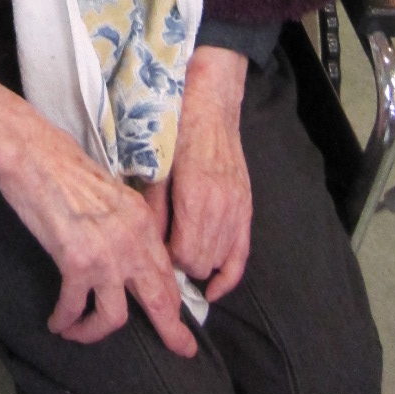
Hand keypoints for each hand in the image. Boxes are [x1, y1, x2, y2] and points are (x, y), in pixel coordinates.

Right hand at [0, 0, 196, 356]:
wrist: (33, 153)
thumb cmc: (64, 166)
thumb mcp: (110, 194)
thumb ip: (125, 226)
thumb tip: (126, 258)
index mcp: (143, 220)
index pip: (167, 271)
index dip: (175, 300)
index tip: (181, 320)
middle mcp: (133, 239)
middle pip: (160, 298)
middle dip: (171, 329)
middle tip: (181, 350)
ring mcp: (106, 253)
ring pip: (115, 317)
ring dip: (96, 333)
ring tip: (79, 333)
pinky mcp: (76, 261)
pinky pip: (75, 306)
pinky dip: (65, 320)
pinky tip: (56, 322)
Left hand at [153, 47, 252, 302]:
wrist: (211, 106)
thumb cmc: (178, 131)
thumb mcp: (156, 168)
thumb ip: (153, 210)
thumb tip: (147, 246)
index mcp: (195, 198)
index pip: (182, 256)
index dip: (166, 259)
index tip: (154, 250)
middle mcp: (221, 209)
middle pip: (201, 263)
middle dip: (180, 265)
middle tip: (164, 250)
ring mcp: (238, 210)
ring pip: (219, 262)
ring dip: (200, 265)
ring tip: (181, 254)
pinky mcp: (247, 209)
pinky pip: (241, 256)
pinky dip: (228, 276)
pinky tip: (213, 288)